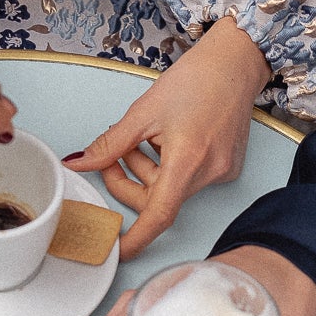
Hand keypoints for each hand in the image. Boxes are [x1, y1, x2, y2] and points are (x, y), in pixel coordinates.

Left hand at [65, 18, 270, 258]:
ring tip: (143, 138)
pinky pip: (188, 179)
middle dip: (130, 184)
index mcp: (188, 160)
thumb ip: (109, 145)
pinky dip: (170, 166)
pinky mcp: (227, 167)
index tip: (117, 251)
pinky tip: (168, 139)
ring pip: (172, 189)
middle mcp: (209, 173)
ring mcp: (221, 172)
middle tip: (114, 156)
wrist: (235, 63)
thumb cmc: (196, 79)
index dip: (136, 239)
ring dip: (149, 172)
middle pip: (159, 200)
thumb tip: (80, 163)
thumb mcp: (143, 111)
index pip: (159, 215)